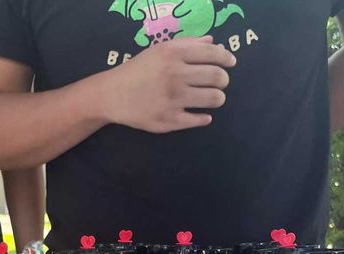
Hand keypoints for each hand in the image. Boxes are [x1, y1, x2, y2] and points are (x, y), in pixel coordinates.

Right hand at [103, 36, 235, 133]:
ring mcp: (173, 99)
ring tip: (213, 98)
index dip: (227, 58)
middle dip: (224, 80)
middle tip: (220, 82)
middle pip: (217, 77)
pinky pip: (199, 120)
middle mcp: (175, 75)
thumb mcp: (160, 50)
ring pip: (214, 99)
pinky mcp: (169, 120)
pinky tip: (203, 115)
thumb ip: (188, 44)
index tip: (230, 63)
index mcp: (174, 54)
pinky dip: (204, 118)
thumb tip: (214, 43)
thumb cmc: (138, 70)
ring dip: (218, 98)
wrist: (113, 95)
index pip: (213, 54)